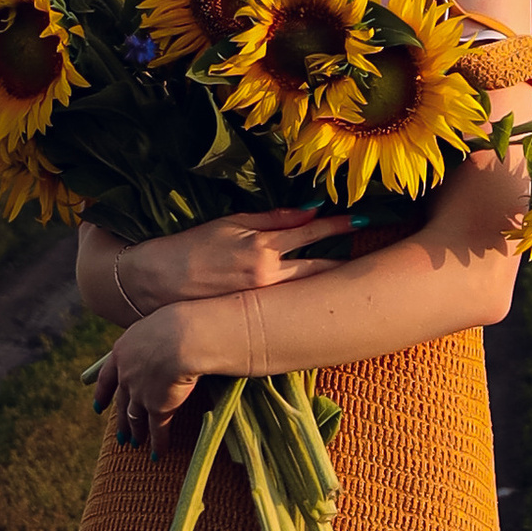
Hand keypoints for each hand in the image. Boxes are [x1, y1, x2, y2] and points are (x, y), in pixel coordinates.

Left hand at [93, 306, 214, 458]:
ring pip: (135, 417)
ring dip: (135, 432)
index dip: (102, 394)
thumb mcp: (159, 323)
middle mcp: (126, 374)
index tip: (98, 408)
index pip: (106, 377)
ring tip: (134, 444)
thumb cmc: (180, 321)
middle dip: (120, 420)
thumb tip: (168, 336)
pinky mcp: (158, 406)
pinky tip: (158, 454)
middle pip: (121, 402)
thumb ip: (155, 336)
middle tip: (120, 436)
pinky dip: (158, 443)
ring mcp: (140, 392)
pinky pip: (157, 429)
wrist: (185, 337)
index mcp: (123, 351)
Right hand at [113, 210, 339, 308]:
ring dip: (331, 285)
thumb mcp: (230, 223)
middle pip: (320, 268)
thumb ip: (271, 218)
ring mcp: (263, 301)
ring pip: (308, 292)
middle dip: (347, 263)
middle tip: (376, 259)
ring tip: (357, 282)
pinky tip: (322, 304)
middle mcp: (268, 277)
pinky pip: (289, 309)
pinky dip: (307, 303)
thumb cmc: (190, 247)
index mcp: (262, 247)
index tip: (361, 218)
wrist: (155, 284)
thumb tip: (309, 210)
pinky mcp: (254, 320)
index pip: (311, 233)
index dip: (338, 225)